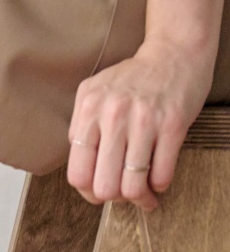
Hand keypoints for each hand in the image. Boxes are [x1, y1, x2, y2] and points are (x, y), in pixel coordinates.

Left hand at [66, 36, 210, 212]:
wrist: (174, 53)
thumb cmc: (131, 79)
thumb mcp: (92, 94)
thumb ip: (79, 127)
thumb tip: (80, 165)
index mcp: (89, 111)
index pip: (78, 174)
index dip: (88, 193)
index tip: (99, 193)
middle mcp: (113, 116)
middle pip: (104, 186)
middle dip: (113, 199)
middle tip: (122, 195)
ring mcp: (144, 120)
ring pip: (133, 185)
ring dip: (139, 198)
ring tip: (143, 195)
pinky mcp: (172, 124)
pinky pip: (161, 174)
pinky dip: (159, 185)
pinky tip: (159, 180)